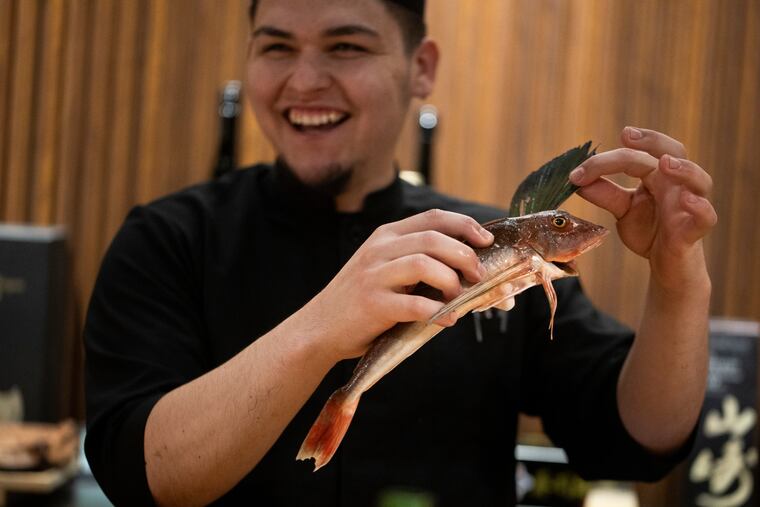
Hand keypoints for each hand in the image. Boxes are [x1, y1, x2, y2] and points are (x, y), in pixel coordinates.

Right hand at [309, 209, 492, 360]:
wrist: (320, 327)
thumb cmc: (362, 300)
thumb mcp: (384, 268)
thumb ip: (417, 261)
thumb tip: (470, 269)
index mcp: (386, 235)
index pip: (433, 217)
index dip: (465, 225)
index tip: (486, 240)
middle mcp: (379, 249)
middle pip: (434, 239)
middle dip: (465, 256)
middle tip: (478, 276)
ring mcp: (374, 275)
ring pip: (425, 265)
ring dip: (452, 282)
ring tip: (458, 299)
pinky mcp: (372, 304)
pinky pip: (415, 304)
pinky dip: (439, 313)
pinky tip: (447, 320)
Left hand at [569, 127, 716, 290]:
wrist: (667, 265)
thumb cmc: (649, 230)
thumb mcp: (623, 210)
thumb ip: (606, 195)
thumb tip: (577, 182)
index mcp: (656, 176)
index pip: (635, 157)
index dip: (605, 161)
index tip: (576, 174)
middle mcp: (676, 184)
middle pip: (674, 152)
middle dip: (653, 141)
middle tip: (628, 135)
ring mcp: (689, 206)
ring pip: (699, 179)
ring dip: (684, 169)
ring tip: (665, 163)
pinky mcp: (694, 230)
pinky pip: (706, 217)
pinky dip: (699, 208)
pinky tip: (687, 201)